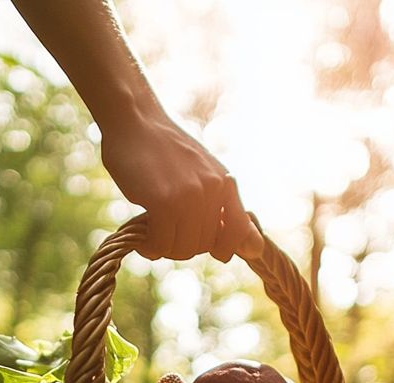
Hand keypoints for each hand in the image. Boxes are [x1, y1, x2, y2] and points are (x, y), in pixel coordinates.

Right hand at [99, 106, 253, 262]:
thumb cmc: (163, 151)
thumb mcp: (201, 173)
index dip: (225, 248)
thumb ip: (224, 206)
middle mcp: (213, 189)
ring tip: (152, 236)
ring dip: (165, 249)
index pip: (240, 231)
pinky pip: (163, 243)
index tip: (209, 250)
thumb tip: (257, 249)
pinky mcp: (165, 200)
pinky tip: (143, 238)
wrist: (135, 121)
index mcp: (225, 183)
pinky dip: (151, 247)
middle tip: (164, 234)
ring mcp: (190, 195)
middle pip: (204, 246)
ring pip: (184, 248)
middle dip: (182, 246)